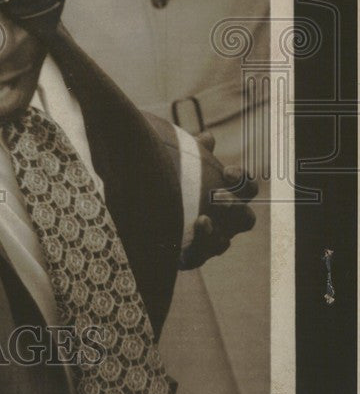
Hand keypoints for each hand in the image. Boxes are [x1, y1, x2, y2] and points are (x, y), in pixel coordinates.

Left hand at [180, 131, 257, 268]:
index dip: (243, 180)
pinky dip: (196, 244)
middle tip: (218, 195)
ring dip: (215, 231)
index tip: (226, 171)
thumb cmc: (171, 182)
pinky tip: (184, 234)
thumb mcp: (181, 163)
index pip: (247, 189)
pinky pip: (200, 255)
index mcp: (228, 197)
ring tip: (202, 219)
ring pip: (224, 241)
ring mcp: (211, 241)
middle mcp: (226, 222)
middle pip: (245, 218)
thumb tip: (208, 137)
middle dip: (234, 206)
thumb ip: (193, 151)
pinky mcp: (192, 256)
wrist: (144, 214)